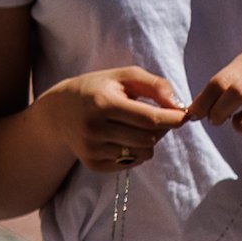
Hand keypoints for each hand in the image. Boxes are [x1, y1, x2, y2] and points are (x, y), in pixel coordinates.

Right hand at [47, 65, 191, 169]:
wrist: (57, 112)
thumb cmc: (97, 89)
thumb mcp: (123, 76)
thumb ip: (154, 85)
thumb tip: (178, 106)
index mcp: (103, 104)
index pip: (149, 119)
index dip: (172, 119)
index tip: (183, 115)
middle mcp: (94, 129)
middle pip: (149, 139)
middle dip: (161, 129)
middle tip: (157, 118)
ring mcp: (91, 149)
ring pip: (143, 153)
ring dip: (149, 142)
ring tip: (138, 128)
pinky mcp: (92, 164)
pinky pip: (131, 163)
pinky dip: (135, 152)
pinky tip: (123, 138)